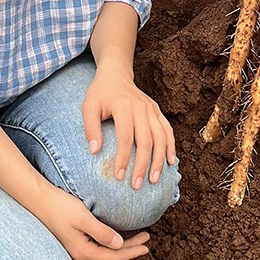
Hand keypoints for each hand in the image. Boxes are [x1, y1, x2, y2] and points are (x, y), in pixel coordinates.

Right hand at [34, 182, 149, 259]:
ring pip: (105, 249)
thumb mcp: (82, 218)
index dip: (130, 252)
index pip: (112, 256)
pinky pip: (98, 243)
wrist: (39, 199)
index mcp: (82, 250)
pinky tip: (117, 233)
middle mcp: (80, 250)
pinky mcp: (76, 236)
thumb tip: (119, 244)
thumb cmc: (60, 206)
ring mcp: (77, 244)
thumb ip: (101, 232)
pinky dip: (111, 239)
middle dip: (130, 248)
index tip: (146, 247)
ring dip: (122, 244)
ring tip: (138, 237)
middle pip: (110, 255)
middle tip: (147, 240)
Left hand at [82, 64, 176, 189]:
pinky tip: (170, 161)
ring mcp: (151, 108)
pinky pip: (167, 129)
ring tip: (154, 179)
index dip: (123, 158)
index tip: (119, 176)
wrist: (116, 74)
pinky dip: (171, 146)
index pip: (125, 136)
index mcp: (124, 106)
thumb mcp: (88, 106)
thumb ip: (90, 128)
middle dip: (142, 164)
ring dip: (159, 159)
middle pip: (146, 140)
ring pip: (161, 137)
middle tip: (136, 185)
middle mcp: (141, 107)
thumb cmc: (100, 93)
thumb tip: (94, 151)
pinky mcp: (157, 110)